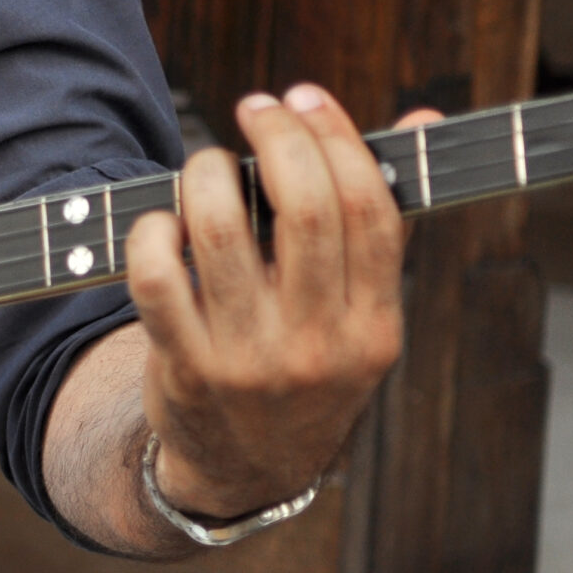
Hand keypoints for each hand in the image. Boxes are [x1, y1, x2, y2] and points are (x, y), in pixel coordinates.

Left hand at [121, 84, 428, 520]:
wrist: (244, 473)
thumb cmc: (304, 368)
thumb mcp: (359, 315)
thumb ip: (379, 223)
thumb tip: (420, 118)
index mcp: (374, 326)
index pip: (370, 210)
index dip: (337, 139)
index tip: (305, 99)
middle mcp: (317, 345)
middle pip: (303, 211)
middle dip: (275, 138)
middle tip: (254, 110)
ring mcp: (248, 361)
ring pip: (221, 234)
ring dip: (206, 175)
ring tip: (206, 164)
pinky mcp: (183, 371)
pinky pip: (157, 280)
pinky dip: (153, 232)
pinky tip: (162, 220)